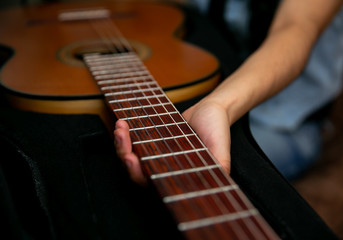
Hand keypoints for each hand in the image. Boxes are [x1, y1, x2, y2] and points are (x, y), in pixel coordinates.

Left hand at [114, 100, 231, 184]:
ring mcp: (156, 155)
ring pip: (131, 156)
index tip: (130, 160)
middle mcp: (165, 168)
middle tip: (123, 144)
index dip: (138, 175)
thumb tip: (217, 183)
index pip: (154, 183)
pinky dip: (125, 135)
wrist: (210, 109)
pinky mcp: (151, 141)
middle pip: (136, 171)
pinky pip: (133, 142)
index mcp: (179, 176)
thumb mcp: (220, 147)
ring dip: (122, 144)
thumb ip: (219, 164)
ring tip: (121, 128)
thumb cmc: (217, 129)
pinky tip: (122, 124)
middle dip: (125, 157)